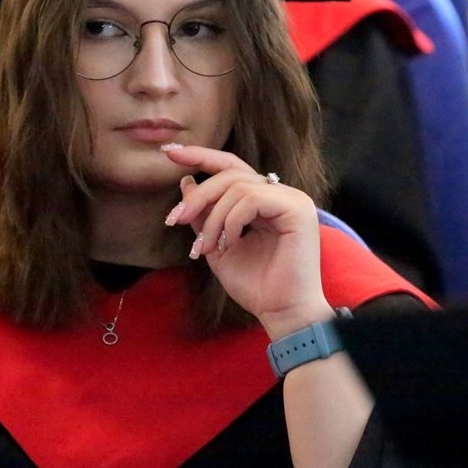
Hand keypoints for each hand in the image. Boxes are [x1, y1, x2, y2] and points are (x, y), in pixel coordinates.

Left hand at [159, 144, 332, 337]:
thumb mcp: (217, 246)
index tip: (169, 154)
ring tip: (206, 247)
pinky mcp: (297, 209)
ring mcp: (292, 199)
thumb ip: (203, 216)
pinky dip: (232, 220)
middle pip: (230, 173)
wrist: (281, 314)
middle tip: (175, 218)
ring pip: (238, 187)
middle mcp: (281, 194)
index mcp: (265, 200)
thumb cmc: (255, 285)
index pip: (231, 168)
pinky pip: (252, 199)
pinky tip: (229, 242)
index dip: (201, 156)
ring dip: (212, 217)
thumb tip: (185, 183)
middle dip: (199, 194)